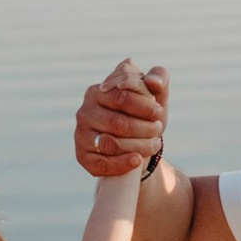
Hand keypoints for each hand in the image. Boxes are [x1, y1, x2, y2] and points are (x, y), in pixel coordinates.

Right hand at [78, 56, 167, 176]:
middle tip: (158, 130)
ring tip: (154, 144)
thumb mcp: (155, 93)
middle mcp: (84, 112)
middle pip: (118, 123)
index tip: (159, 112)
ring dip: (139, 146)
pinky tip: (137, 160)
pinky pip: (102, 163)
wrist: (136, 143)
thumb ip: (159, 77)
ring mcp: (81, 134)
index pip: (121, 96)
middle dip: (144, 128)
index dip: (144, 106)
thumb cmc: (144, 114)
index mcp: (98, 91)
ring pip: (110, 144)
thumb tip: (153, 82)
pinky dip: (123, 163)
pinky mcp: (82, 156)